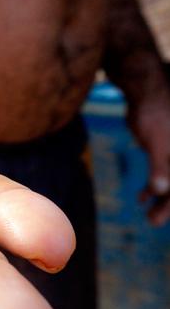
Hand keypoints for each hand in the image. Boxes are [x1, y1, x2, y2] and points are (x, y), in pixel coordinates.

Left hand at [128, 97, 169, 225]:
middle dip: (169, 205)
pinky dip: (155, 184)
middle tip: (152, 222)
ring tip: (146, 213)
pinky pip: (166, 171)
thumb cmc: (154, 113)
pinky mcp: (168, 148)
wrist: (146, 87)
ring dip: (162, 198)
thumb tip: (160, 190)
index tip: (160, 219)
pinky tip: (141, 197)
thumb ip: (161, 167)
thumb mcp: (156, 143)